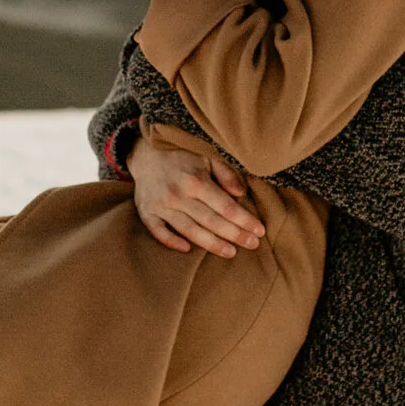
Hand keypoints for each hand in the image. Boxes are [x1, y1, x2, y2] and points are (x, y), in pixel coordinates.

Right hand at [130, 130, 264, 258]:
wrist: (145, 153)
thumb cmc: (182, 156)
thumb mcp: (206, 157)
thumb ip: (225, 174)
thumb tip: (241, 193)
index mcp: (196, 181)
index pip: (225, 207)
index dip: (244, 220)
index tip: (259, 231)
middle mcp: (178, 195)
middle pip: (211, 221)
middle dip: (234, 235)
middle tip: (253, 244)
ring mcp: (161, 206)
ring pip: (189, 230)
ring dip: (211, 244)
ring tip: (230, 252)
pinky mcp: (147, 212)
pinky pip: (159, 232)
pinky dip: (172, 242)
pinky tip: (188, 250)